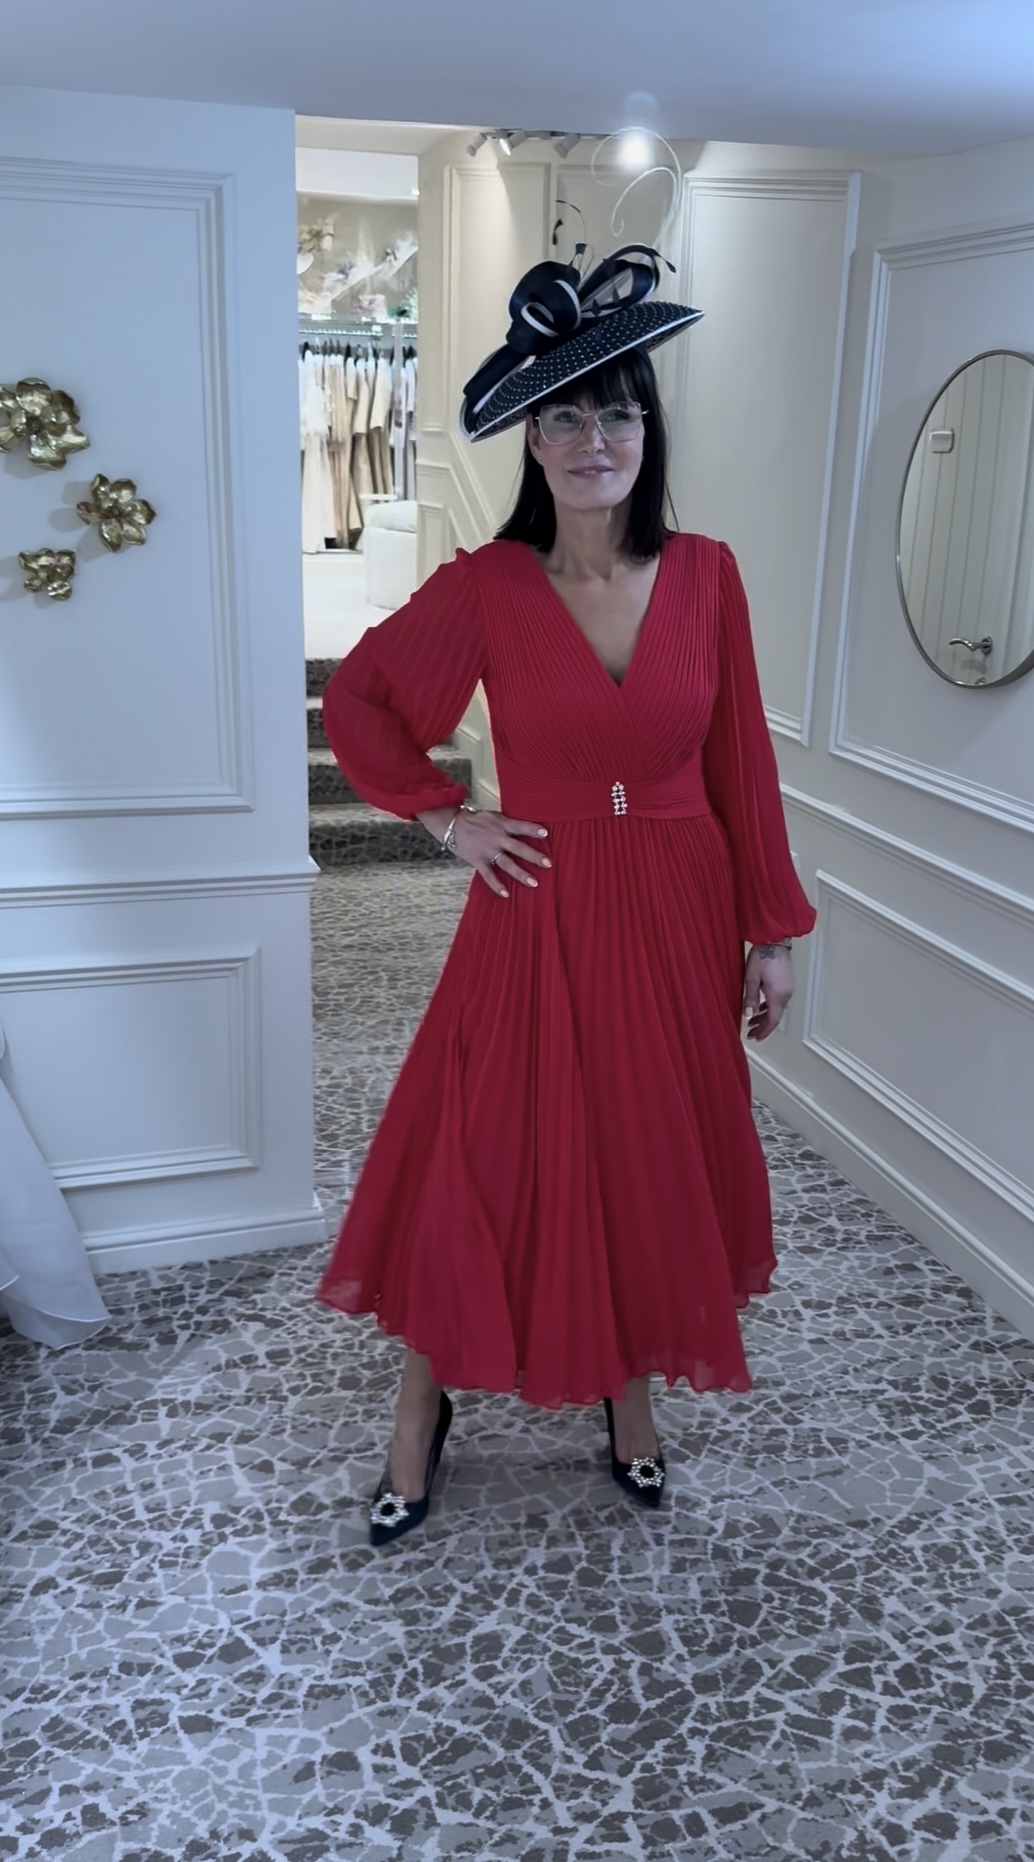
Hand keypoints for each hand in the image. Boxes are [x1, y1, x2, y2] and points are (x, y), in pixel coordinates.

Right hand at [420, 806, 549, 897]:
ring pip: (508, 864)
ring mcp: (488, 851)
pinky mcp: (479, 861)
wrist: (452, 825)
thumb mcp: (493, 816)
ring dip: (521, 874)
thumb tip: (524, 829)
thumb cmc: (475, 819)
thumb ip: (507, 823)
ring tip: (534, 883)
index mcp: (502, 824)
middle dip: (534, 856)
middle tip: (548, 864)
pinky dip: (497, 885)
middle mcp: (497, 838)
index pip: (521, 827)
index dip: (533, 830)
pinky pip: (489, 875)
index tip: (546, 834)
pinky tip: (506, 894)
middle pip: (519, 848)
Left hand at [743, 944, 793, 1040]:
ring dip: (766, 1016)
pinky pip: (779, 1000)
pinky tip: (761, 1006)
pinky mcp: (787, 982)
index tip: (755, 1037)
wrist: (775, 940)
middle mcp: (786, 994)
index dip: (764, 1031)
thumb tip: (748, 1016)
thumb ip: (750, 998)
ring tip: (752, 1021)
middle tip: (751, 1032)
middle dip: (763, 1026)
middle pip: (776, 1016)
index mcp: (777, 995)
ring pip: (777, 1009)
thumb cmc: (761, 957)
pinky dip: (770, 1007)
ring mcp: (788, 988)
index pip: (772, 1020)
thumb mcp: (751, 978)